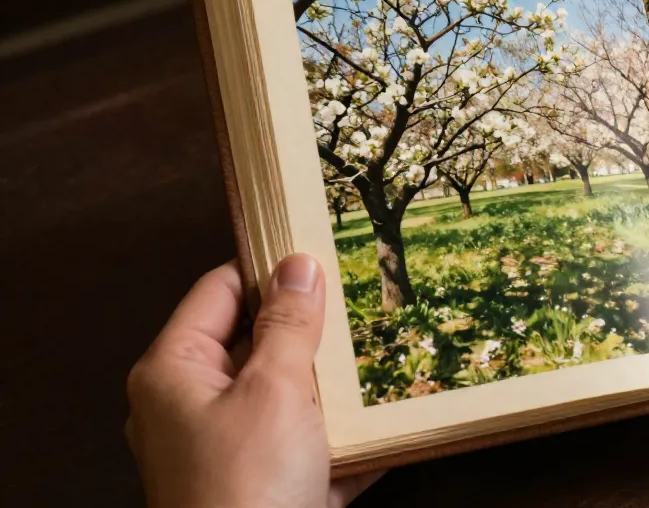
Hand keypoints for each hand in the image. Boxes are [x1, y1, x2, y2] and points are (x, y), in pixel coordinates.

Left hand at [126, 255, 382, 507]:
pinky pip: (307, 451)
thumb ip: (289, 324)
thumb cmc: (244, 489)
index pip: (219, 291)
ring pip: (287, 399)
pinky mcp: (262, 490)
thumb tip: (298, 265)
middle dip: (313, 332)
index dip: (268, 267)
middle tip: (363, 302)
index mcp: (174, 372)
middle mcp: (189, 408)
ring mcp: (226, 453)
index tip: (320, 249)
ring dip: (335, 388)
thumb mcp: (275, 389)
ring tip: (385, 358)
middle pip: (255, 345)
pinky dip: (344, 443)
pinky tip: (391, 429)